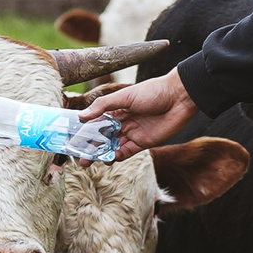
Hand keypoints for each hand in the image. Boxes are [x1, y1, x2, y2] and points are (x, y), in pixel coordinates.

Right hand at [78, 69, 198, 154]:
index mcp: (116, 108)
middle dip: (90, 147)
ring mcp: (132, 132)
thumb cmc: (152, 91)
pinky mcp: (143, 143)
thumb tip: (82, 116)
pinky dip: (116, 156)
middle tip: (79, 157)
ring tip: (88, 161)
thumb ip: (103, 106)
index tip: (73, 140)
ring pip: (112, 146)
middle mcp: (122, 121)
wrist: (179, 98)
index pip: (96, 122)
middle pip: (102, 137)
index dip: (84, 131)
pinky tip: (108, 159)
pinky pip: (126, 152)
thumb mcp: (124, 96)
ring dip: (100, 154)